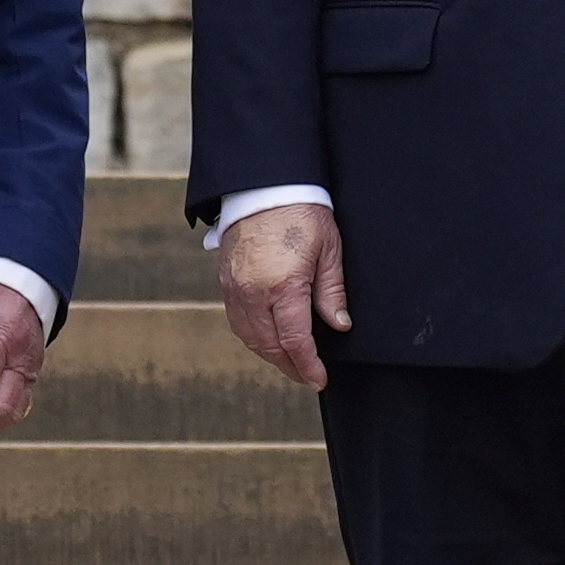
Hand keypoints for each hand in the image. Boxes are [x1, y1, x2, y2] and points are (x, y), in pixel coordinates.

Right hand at [214, 201, 351, 393]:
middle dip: (290, 366)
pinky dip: (254, 337)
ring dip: (271, 355)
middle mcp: (254, 292)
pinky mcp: (225, 282)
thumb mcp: (329, 250)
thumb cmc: (301, 212)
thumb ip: (332, 292)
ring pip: (250, 338)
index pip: (295, 341)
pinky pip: (238, 321)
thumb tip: (339, 325)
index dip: (308, 366)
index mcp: (283, 286)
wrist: (263, 185)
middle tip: (308, 376)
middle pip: (270, 346)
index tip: (319, 378)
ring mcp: (235, 288)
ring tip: (291, 362)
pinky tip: (269, 339)